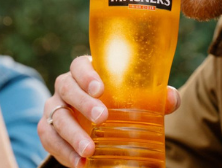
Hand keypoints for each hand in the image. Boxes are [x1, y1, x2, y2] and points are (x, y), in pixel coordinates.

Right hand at [38, 55, 180, 167]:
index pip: (80, 65)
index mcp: (86, 71)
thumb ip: (155, 96)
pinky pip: (47, 137)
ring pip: (55, 115)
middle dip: (83, 103)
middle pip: (67, 87)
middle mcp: (67, 85)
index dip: (86, 74)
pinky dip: (61, 151)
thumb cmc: (119, 100)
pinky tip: (78, 164)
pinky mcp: (48, 127)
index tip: (101, 88)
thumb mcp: (136, 96)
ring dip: (71, 134)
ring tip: (90, 150)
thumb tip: (172, 98)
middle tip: (102, 118)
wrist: (97, 120)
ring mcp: (55, 106)